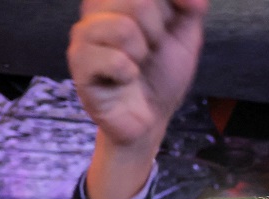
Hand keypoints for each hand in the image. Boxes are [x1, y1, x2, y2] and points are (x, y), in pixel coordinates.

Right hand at [69, 0, 205, 149]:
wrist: (150, 117)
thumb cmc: (161, 73)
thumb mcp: (185, 34)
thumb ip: (190, 6)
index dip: (171, 3)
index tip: (180, 15)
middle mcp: (97, 8)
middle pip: (140, 2)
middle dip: (158, 32)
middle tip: (150, 48)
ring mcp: (84, 34)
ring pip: (124, 29)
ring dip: (142, 54)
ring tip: (136, 64)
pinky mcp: (79, 64)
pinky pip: (115, 60)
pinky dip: (129, 75)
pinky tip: (124, 80)